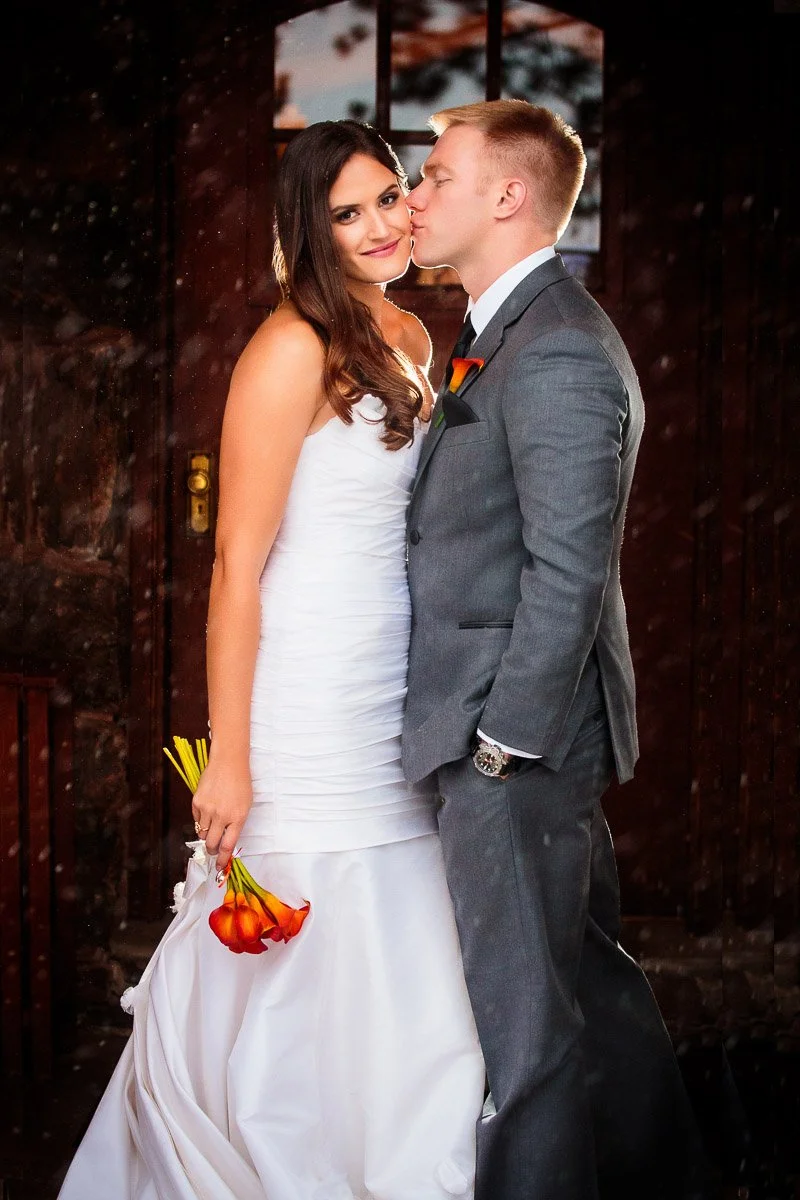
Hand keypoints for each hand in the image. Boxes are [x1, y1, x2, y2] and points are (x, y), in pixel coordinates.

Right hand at [191, 751, 252, 872]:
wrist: (229, 762)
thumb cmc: (241, 783)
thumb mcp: (246, 805)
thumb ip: (237, 824)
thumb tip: (227, 841)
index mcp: (237, 818)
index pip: (227, 847)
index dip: (222, 861)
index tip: (220, 868)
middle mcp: (221, 816)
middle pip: (212, 844)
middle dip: (212, 851)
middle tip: (214, 850)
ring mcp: (207, 809)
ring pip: (202, 833)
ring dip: (207, 834)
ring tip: (213, 824)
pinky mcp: (196, 802)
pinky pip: (196, 819)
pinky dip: (201, 820)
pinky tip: (208, 809)